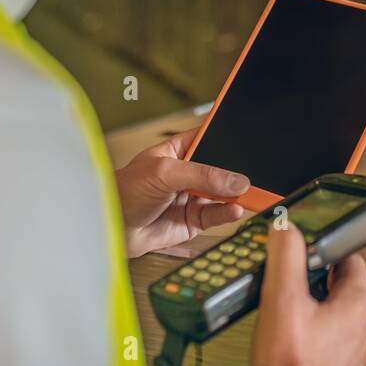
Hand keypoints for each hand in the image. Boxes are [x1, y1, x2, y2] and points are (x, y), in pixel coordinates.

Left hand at [113, 128, 246, 257]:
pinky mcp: (193, 220)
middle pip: (221, 169)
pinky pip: (217, 214)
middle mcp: (187, 173)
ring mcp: (191, 197)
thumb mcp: (164, 173)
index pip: (209, 138)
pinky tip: (235, 208)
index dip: (227, 137)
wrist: (110, 229)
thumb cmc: (123, 192)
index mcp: (178, 150)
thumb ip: (202, 175)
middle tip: (254, 173)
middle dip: (236, 172)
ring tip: (250, 194)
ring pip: (222, 193)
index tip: (250, 137)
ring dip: (236, 194)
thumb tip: (235, 180)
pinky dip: (228, 212)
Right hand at [250, 223, 365, 365]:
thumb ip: (287, 258)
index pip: (349, 256)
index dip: (325, 243)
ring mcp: (348, 347)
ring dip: (305, 302)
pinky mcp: (334, 364)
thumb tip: (286, 228)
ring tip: (278, 303)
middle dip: (309, 274)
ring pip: (328, 310)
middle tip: (283, 272)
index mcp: (356, 302)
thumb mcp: (284, 302)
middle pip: (336, 282)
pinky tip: (283, 334)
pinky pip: (321, 335)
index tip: (304, 240)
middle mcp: (359, 324)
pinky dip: (304, 328)